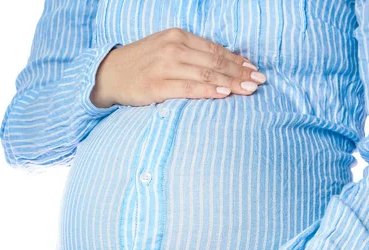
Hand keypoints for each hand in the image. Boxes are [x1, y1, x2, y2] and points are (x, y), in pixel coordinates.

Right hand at [90, 27, 266, 107]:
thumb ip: (189, 54)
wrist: (108, 74)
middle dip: (240, 72)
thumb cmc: (140, 64)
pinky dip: (208, 90)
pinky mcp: (156, 85)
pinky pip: (188, 88)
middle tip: (260, 81)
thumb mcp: (164, 49)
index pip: (215, 49)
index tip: (255, 69)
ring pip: (206, 74)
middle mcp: (173, 48)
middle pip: (214, 61)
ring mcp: (164, 66)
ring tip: (249, 90)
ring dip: (230, 82)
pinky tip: (223, 94)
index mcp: (177, 36)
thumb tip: (220, 65)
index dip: (237, 60)